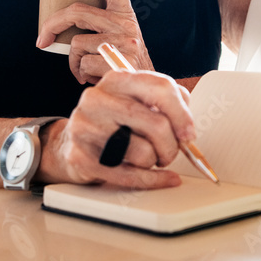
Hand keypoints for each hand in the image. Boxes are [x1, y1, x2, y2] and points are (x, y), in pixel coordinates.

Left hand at [36, 0, 153, 84]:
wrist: (146, 90)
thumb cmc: (126, 63)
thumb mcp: (122, 38)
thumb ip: (101, 26)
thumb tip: (62, 23)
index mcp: (126, 14)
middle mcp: (126, 25)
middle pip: (78, 11)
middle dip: (53, 24)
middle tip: (42, 39)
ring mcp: (123, 43)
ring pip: (77, 43)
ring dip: (74, 60)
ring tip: (84, 69)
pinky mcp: (116, 62)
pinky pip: (83, 63)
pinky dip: (81, 73)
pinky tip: (92, 77)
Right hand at [37, 70, 194, 188]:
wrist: (71, 144)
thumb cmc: (113, 123)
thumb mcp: (138, 102)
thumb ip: (166, 104)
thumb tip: (187, 128)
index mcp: (117, 80)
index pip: (161, 88)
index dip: (183, 114)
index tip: (189, 133)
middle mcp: (98, 99)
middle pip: (157, 124)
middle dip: (172, 146)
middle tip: (170, 152)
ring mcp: (86, 127)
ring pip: (144, 153)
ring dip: (154, 162)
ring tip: (146, 158)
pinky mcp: (80, 157)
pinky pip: (130, 176)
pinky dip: (152, 180)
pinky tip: (161, 178)